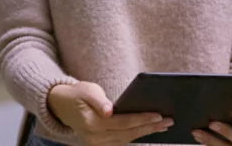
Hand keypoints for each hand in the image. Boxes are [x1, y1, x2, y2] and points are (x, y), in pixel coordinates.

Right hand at [46, 82, 172, 145]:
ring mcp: (97, 144)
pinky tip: (149, 130)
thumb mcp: (87, 90)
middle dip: (150, 128)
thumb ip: (98, 101)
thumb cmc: (78, 94)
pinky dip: (136, 137)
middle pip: (128, 134)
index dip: (142, 119)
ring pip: (126, 140)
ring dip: (146, 134)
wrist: (62, 106)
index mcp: (92, 123)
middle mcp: (95, 138)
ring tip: (163, 126)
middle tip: (169, 121)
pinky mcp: (100, 145)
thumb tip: (109, 111)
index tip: (158, 115)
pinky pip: (122, 142)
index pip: (123, 123)